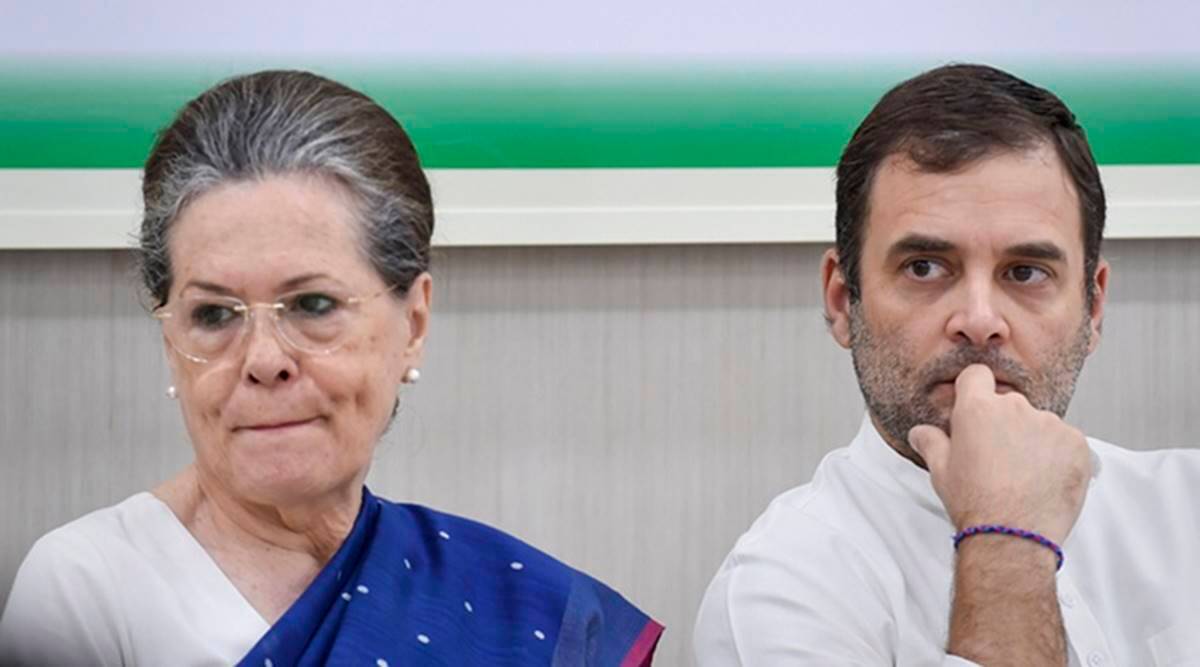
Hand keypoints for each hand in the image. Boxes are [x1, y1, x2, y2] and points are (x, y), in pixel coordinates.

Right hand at [908, 364, 1090, 544]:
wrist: (1013, 536)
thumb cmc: (975, 504)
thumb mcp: (940, 471)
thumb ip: (930, 442)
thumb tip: (920, 433)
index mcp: (977, 409)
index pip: (976, 376)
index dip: (974, 390)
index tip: (976, 409)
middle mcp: (1015, 408)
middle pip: (1009, 403)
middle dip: (1005, 423)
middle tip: (998, 457)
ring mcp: (1050, 424)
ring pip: (1039, 423)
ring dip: (1034, 440)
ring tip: (1025, 474)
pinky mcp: (1077, 443)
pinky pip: (1066, 441)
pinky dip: (1059, 456)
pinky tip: (1045, 480)